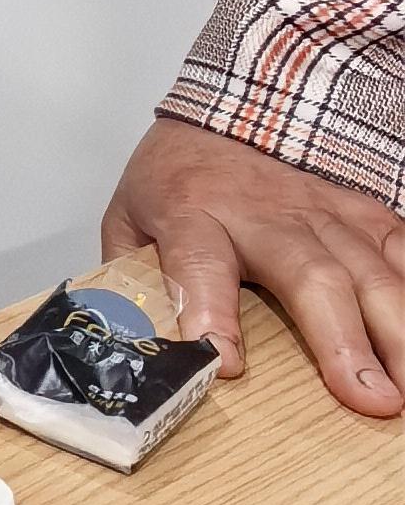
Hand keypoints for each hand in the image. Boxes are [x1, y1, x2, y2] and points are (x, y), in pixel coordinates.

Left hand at [103, 115, 404, 419]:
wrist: (231, 104)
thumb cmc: (177, 175)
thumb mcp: (129, 216)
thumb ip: (127, 279)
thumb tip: (128, 348)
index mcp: (193, 213)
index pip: (199, 263)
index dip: (210, 311)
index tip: (225, 364)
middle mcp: (266, 213)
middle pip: (310, 275)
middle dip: (342, 340)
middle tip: (369, 400)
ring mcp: (324, 212)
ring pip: (371, 270)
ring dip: (397, 332)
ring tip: (404, 390)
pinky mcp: (363, 212)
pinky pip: (402, 252)